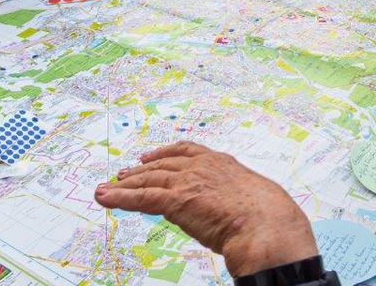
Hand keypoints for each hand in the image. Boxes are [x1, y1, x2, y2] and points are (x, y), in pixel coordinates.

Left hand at [95, 142, 317, 276]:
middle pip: (162, 164)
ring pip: (148, 179)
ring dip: (125, 184)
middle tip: (124, 173)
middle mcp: (201, 166)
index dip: (166, 153)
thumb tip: (240, 210)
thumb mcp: (254, 198)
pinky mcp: (175, 201)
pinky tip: (105, 198)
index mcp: (222, 163)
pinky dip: (120, 198)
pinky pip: (141, 198)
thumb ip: (238, 198)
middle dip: (141, 169)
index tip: (152, 156)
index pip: (188, 152)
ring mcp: (187, 182)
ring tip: (109, 187)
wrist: (266, 225)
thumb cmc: (270, 217)